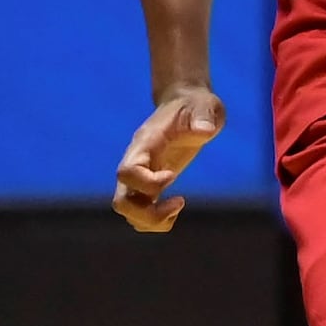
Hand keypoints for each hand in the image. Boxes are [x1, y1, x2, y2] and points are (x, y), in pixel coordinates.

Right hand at [112, 86, 225, 232]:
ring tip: (178, 205)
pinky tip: (177, 207)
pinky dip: (156, 220)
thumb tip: (204, 131)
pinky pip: (140, 213)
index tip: (173, 176)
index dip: (149, 183)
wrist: (189, 105)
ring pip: (127, 211)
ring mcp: (141, 175)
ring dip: (151, 220)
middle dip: (148, 213)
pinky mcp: (150, 184)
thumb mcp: (205, 106)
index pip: (127, 172)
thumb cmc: (197, 106)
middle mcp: (136, 162)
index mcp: (145, 144)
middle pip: (120, 201)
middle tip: (180, 202)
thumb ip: (203, 116)